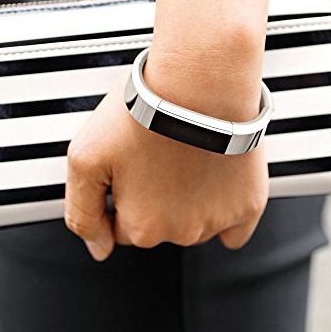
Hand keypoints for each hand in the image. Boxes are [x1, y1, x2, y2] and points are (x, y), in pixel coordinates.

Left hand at [64, 76, 268, 260]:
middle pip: (159, 227)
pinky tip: (215, 182)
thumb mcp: (84, 158)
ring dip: (187, 200)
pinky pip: (234, 231)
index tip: (131, 164)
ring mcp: (217, 222)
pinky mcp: (248, 206)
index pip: (122, 227)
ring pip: (193, 225)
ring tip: (185, 156)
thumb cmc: (141, 114)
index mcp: (140, 227)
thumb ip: (82, 213)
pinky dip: (224, 211)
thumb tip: (100, 250)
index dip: (123, 193)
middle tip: (157, 155)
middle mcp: (180, 234)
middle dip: (153, 197)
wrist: (199, 81)